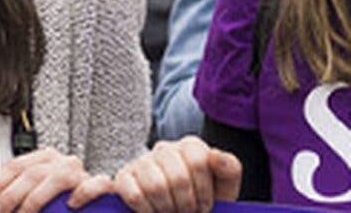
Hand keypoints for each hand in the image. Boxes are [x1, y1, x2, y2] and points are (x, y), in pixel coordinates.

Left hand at [0, 147, 112, 212]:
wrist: (100, 203)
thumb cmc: (62, 199)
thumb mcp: (37, 193)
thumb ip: (19, 194)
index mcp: (42, 159)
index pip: (13, 166)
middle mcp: (60, 161)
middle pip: (30, 173)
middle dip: (9, 195)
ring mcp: (80, 172)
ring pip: (55, 179)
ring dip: (34, 200)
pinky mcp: (102, 184)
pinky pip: (95, 184)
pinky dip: (83, 193)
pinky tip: (71, 204)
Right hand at [113, 136, 240, 212]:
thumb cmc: (202, 202)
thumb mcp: (224, 189)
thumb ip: (228, 169)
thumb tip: (216, 155)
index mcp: (190, 146)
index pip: (198, 161)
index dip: (203, 191)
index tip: (204, 205)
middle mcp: (164, 149)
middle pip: (177, 177)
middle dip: (186, 204)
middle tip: (187, 212)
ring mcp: (141, 162)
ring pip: (155, 186)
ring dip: (167, 208)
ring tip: (171, 212)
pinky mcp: (123, 177)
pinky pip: (134, 194)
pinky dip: (146, 210)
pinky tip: (153, 212)